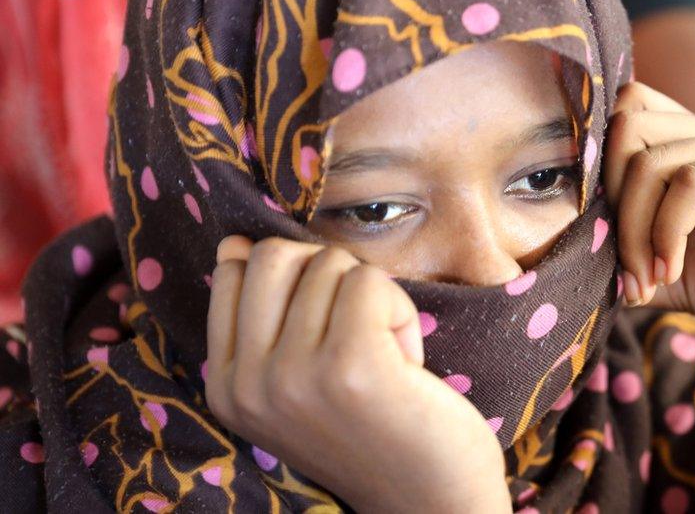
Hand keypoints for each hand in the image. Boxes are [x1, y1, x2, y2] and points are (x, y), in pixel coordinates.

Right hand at [206, 236, 510, 512]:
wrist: (429, 500)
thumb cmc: (373, 428)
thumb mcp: (296, 381)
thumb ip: (262, 317)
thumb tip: (236, 243)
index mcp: (226, 386)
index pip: (235, 271)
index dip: (297, 280)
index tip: (326, 331)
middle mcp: (247, 385)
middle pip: (276, 254)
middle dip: (330, 277)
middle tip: (359, 332)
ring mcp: (293, 377)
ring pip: (329, 264)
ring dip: (373, 300)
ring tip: (385, 359)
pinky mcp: (350, 367)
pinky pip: (369, 281)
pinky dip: (398, 309)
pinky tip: (405, 361)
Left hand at [604, 83, 694, 348]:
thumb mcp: (668, 271)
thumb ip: (623, 253)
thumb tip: (566, 257)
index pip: (626, 110)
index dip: (599, 164)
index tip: (599, 230)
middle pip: (626, 126)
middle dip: (609, 202)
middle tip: (625, 267)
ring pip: (651, 160)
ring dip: (635, 231)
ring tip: (649, 280)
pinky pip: (691, 182)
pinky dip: (667, 232)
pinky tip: (672, 271)